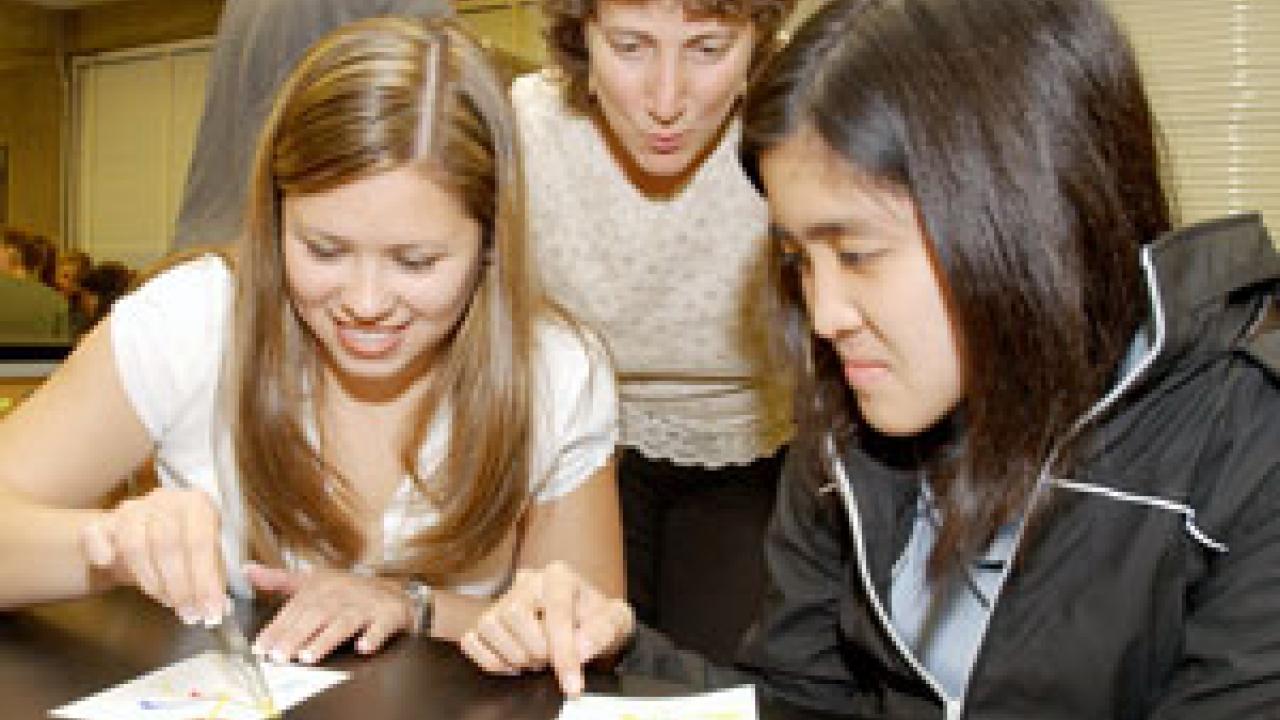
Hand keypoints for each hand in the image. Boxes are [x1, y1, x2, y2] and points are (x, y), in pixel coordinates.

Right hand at [80, 487, 226, 623]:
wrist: (142, 531)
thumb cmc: (182, 546)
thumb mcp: (205, 556)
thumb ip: (213, 577)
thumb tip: (221, 607)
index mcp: (196, 504)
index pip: (201, 541)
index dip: (205, 579)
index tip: (210, 609)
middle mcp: (163, 500)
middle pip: (167, 543)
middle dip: (180, 585)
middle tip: (188, 613)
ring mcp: (130, 509)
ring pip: (134, 545)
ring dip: (152, 580)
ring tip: (166, 600)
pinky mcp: (101, 522)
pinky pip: (96, 536)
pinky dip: (102, 553)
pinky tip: (111, 565)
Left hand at [246, 563, 412, 663]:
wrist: (393, 593)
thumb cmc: (346, 592)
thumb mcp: (314, 581)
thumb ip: (280, 579)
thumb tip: (247, 569)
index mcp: (321, 586)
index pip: (295, 607)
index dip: (277, 627)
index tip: (261, 647)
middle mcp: (342, 594)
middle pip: (317, 614)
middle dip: (296, 635)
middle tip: (280, 656)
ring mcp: (366, 605)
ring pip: (344, 622)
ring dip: (326, 638)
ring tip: (309, 657)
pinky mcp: (389, 615)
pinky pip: (382, 626)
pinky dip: (373, 636)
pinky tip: (363, 648)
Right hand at [460, 562, 633, 696]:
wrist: (585, 619)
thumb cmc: (597, 618)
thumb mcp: (615, 620)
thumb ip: (602, 632)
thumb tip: (580, 649)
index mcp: (559, 576)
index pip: (555, 613)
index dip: (564, 653)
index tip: (572, 686)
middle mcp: (526, 581)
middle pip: (513, 614)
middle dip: (536, 649)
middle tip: (552, 660)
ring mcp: (503, 599)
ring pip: (489, 625)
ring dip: (514, 655)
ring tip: (536, 659)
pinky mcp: (487, 619)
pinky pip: (472, 640)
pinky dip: (491, 660)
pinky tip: (514, 664)